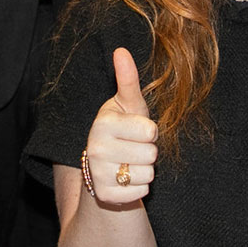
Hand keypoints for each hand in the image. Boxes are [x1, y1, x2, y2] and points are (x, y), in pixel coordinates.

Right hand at [83, 48, 157, 205]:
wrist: (104, 164)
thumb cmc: (123, 128)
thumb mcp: (127, 104)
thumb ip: (128, 79)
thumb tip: (121, 50)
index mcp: (102, 124)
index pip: (150, 131)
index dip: (149, 131)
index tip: (136, 130)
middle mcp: (96, 150)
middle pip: (151, 155)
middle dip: (148, 152)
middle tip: (133, 148)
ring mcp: (98, 175)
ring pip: (147, 175)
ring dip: (145, 170)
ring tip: (129, 163)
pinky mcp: (105, 196)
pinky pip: (141, 193)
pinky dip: (139, 187)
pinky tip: (125, 179)